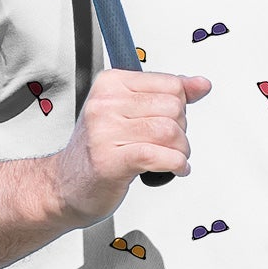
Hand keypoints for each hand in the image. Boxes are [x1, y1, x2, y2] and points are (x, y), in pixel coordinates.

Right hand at [43, 67, 209, 221]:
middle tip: (168, 144)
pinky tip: (173, 169)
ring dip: (180, 151)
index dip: (181, 107)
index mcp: (110, 84)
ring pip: (170, 132)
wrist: (66, 184)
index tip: (170, 121)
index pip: (171, 84)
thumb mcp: (130, 112)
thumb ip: (167, 95)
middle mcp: (105, 104)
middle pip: (174, 108)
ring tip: (171, 158)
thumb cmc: (99, 150)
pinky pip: (160, 156)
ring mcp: (105, 132)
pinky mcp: (111, 161)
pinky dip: (176, 164)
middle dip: (181, 131)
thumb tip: (201, 85)